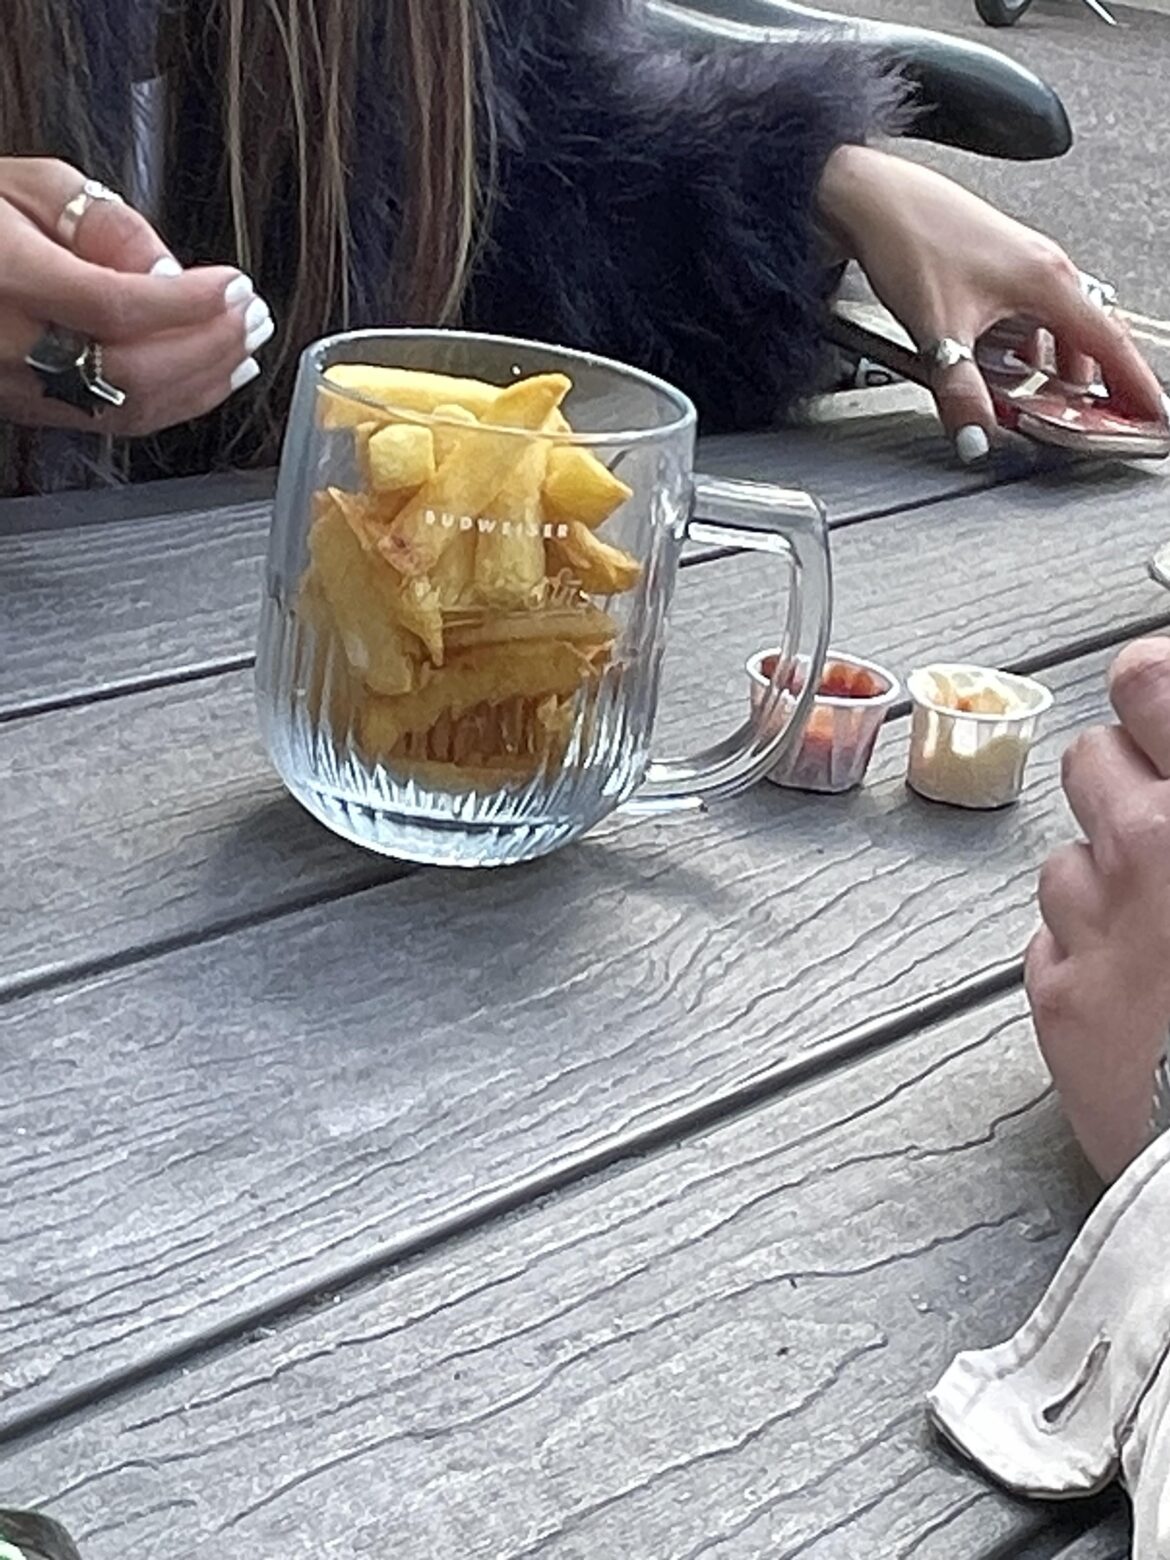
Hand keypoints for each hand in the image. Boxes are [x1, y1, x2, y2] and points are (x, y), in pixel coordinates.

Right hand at [0, 158, 274, 436]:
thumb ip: (102, 223)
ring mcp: (23, 389)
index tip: (235, 286)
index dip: (186, 303)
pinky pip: (120, 421)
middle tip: (254, 317)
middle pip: (132, 368)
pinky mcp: (37, 412)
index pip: (113, 306)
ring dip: (205, 380)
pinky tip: (212, 377)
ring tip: (246, 345)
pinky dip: (179, 402)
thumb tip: (167, 271)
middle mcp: (11, 346)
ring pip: (132, 406)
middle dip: (210, 346)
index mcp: (8, 278)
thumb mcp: (28, 185)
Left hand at [816, 145, 1163, 461]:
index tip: (1152, 412)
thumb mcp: (938, 333)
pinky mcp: (997, 264)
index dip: (1134, 384)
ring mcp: (1022, 262)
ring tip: (1047, 399)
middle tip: (1104, 417)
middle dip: (1098, 381)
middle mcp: (1043, 267)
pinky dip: (1029, 345)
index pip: (1109, 344)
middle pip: (1089, 336)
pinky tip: (1003, 365)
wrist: (872, 200)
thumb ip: (961, 392)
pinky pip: (1030, 313)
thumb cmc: (910, 240)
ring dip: (1058, 364)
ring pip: (1057, 324)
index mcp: (1046, 280)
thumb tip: (977, 436)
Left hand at [1025, 638, 1169, 1180]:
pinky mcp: (1057, 995)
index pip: (1150, 679)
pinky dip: (1089, 948)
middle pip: (1092, 755)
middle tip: (1169, 819)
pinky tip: (1143, 982)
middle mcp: (1153, 846)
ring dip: (1108, 871)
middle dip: (1129, 777)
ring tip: (1167, 922)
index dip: (1157, 688)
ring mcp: (1097, 923)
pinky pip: (1053, 935)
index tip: (1164, 702)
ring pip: (1067, 849)